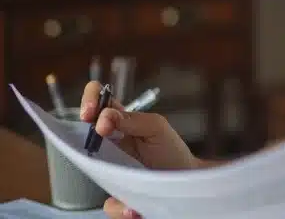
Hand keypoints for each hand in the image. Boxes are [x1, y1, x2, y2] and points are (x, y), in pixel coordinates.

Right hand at [79, 80, 196, 217]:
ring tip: (121, 176)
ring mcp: (107, 171)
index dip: (90, 100)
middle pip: (78, 133)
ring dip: (102, 176)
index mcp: (119, 121)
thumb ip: (131, 119)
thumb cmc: (170, 149)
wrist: (186, 180)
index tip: (90, 114)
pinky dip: (121, 207)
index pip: (98, 101)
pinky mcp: (116, 197)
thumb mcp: (156, 127)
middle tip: (96, 134)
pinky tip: (134, 207)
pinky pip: (108, 205)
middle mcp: (107, 144)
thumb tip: (103, 119)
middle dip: (75, 135)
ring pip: (88, 173)